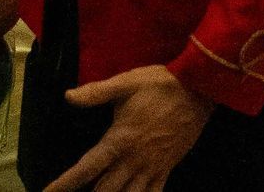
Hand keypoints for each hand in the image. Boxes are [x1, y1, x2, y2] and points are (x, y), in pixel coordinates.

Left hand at [45, 65, 213, 191]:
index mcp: (119, 141)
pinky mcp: (166, 170)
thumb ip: (97, 92)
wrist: (200, 88)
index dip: (63, 184)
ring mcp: (150, 168)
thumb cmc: (161, 84)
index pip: (85, 169)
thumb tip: (68, 96)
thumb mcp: (128, 82)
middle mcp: (132, 161)